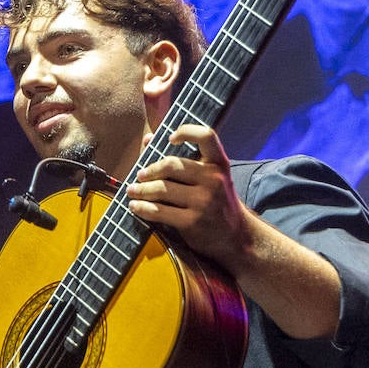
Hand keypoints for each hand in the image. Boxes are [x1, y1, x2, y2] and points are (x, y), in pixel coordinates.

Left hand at [124, 124, 251, 269]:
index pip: (206, 136)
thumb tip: (148, 139)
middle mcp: (214, 179)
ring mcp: (204, 202)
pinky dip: (142, 208)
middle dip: (150, 170)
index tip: (169, 138)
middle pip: (172, 165)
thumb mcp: (210, 177)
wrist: (236, 236)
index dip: (186, 131)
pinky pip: (159, 211)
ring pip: (161, 189)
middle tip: (140, 175)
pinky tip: (136, 206)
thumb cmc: (216, 201)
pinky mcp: (192, 222)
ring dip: (141, 190)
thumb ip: (182, 157)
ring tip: (132, 191)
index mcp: (219, 163)